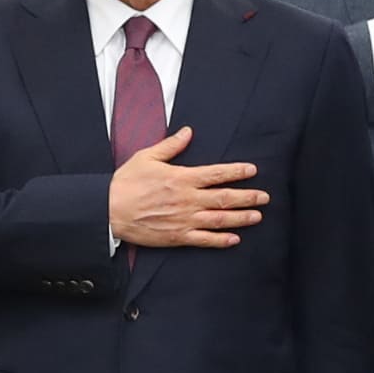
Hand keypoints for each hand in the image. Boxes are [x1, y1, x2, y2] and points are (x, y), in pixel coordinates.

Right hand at [108, 125, 264, 248]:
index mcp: (181, 178)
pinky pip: (204, 240)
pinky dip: (220, 240)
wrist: (108, 210)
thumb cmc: (126, 183)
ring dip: (241, 218)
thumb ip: (171, 146)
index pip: (216, 174)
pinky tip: (234, 239)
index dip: (236, 172)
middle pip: (225, 198)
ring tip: (257, 217)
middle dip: (247, 197)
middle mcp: (187, 200)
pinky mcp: (177, 237)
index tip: (252, 170)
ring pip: (219, 219)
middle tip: (264, 197)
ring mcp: (184, 220)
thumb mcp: (147, 157)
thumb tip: (188, 132)